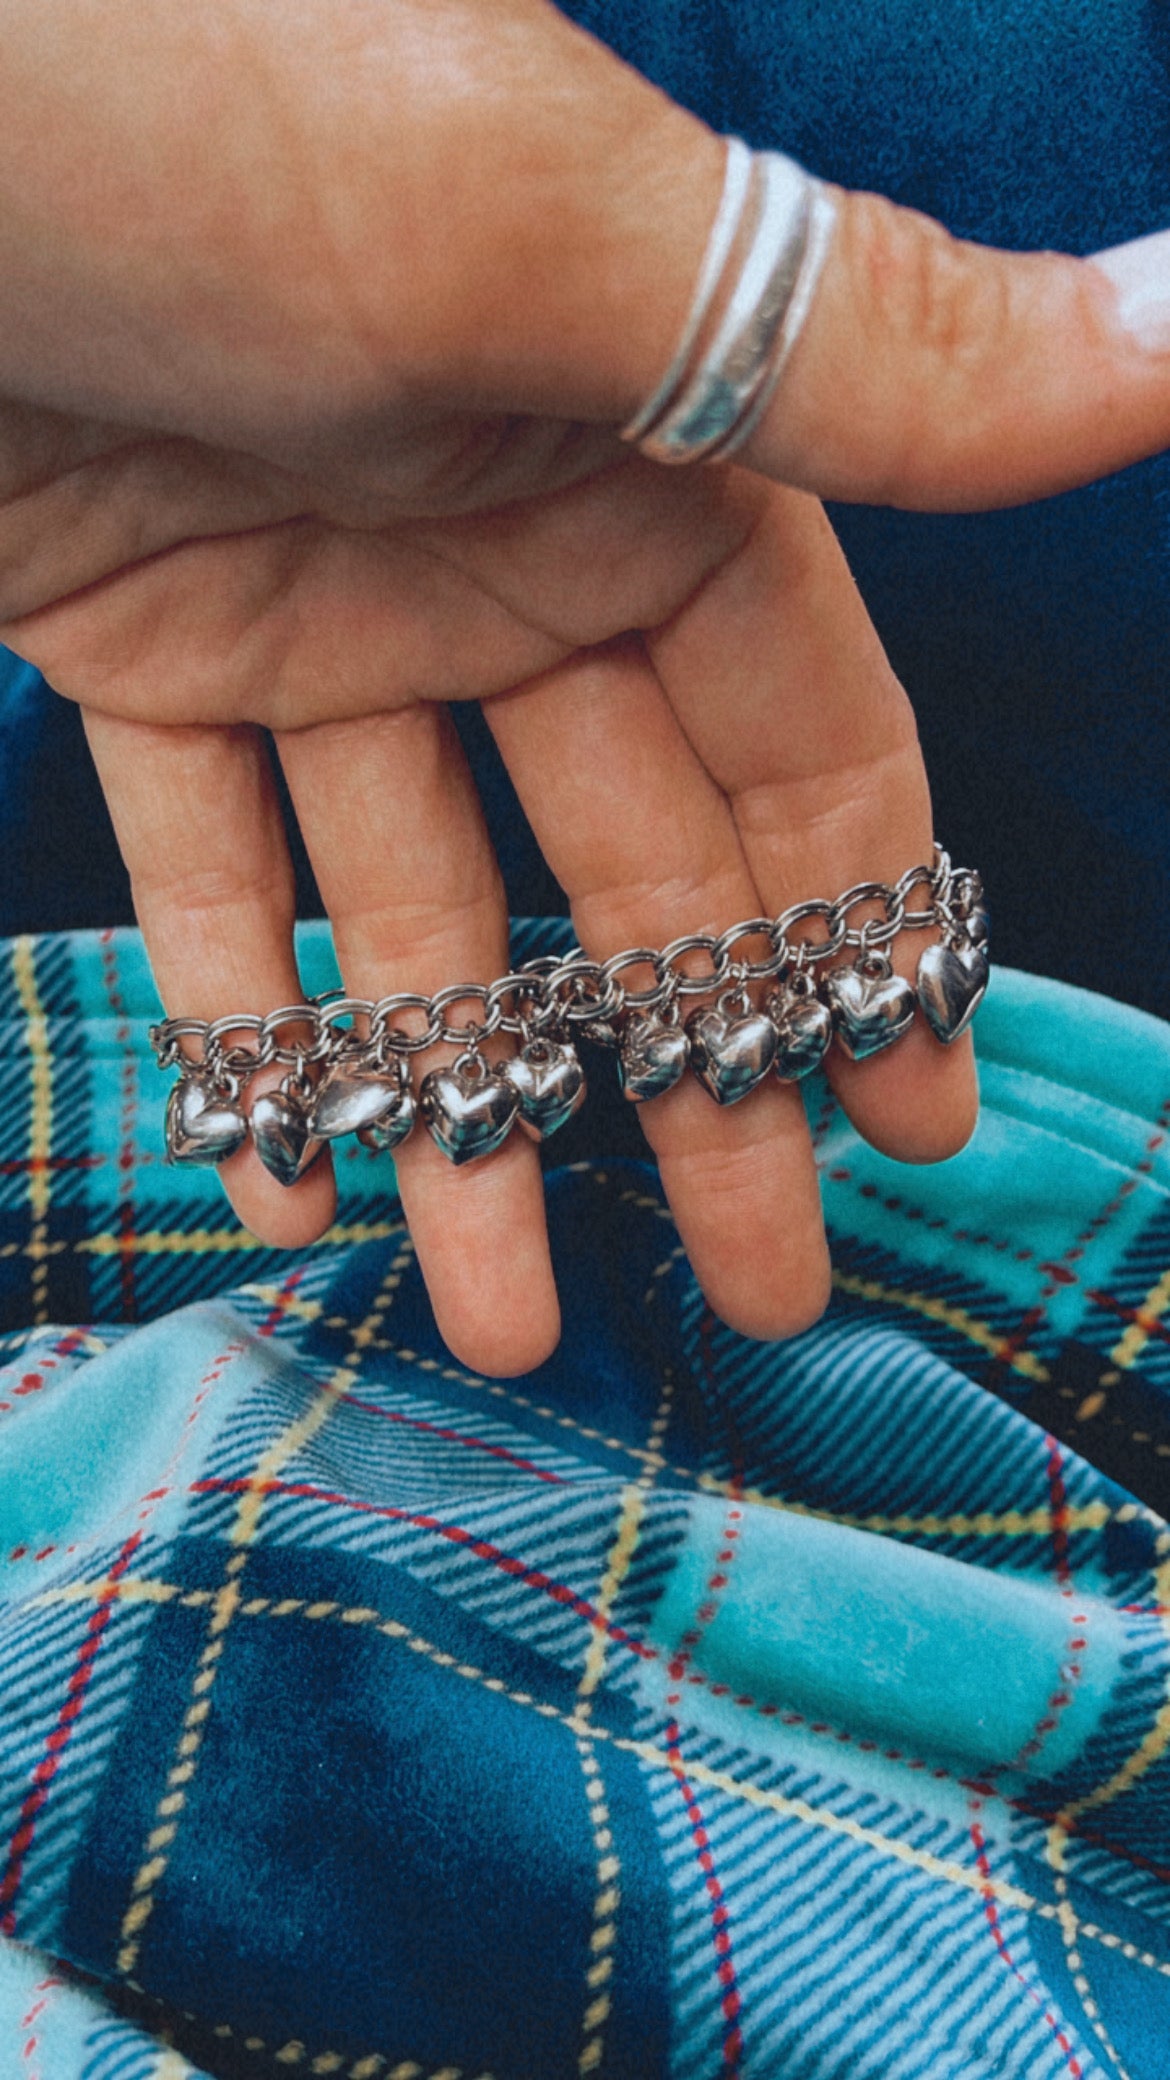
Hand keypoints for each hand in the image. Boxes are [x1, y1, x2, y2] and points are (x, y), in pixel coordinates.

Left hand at [1, 0, 1166, 1374]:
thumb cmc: (166, 98)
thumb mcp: (531, 229)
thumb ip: (849, 342)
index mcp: (642, 442)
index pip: (805, 736)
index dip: (866, 932)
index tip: (909, 1122)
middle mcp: (497, 531)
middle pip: (631, 867)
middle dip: (692, 1085)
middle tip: (757, 1300)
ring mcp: (310, 596)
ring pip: (418, 903)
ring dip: (460, 1109)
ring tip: (496, 1321)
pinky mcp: (130, 633)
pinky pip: (213, 862)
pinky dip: (253, 1021)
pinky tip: (290, 1178)